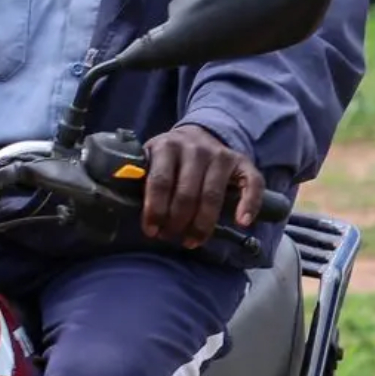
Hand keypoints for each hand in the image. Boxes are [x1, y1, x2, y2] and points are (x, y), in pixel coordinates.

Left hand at [142, 125, 260, 248]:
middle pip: (187, 194)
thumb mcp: (150, 159)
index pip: (160, 182)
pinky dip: (249, 204)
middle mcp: (195, 148)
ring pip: (213, 196)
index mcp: (167, 146)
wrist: (199, 134)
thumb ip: (140, 178)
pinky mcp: (242, 162)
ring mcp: (221, 154)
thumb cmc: (170, 158)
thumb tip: (123, 204)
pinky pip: (251, 184)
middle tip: (171, 237)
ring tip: (192, 241)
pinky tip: (242, 222)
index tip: (152, 231)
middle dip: (177, 222)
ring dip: (202, 225)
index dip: (155, 210)